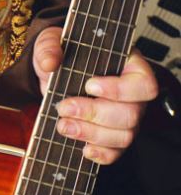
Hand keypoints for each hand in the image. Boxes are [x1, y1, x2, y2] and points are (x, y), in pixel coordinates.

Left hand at [33, 26, 158, 163]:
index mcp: (127, 64)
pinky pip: (117, 151)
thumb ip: (50, 47)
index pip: (143, 82)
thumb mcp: (51, 41)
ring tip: (64, 126)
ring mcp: (125, 115)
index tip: (89, 86)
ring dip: (92, 134)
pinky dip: (101, 153)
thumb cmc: (62, 51)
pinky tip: (84, 148)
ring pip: (125, 135)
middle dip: (95, 114)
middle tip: (65, 108)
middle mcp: (132, 93)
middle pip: (131, 114)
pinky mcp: (113, 133)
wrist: (52, 70)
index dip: (120, 89)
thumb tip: (50, 63)